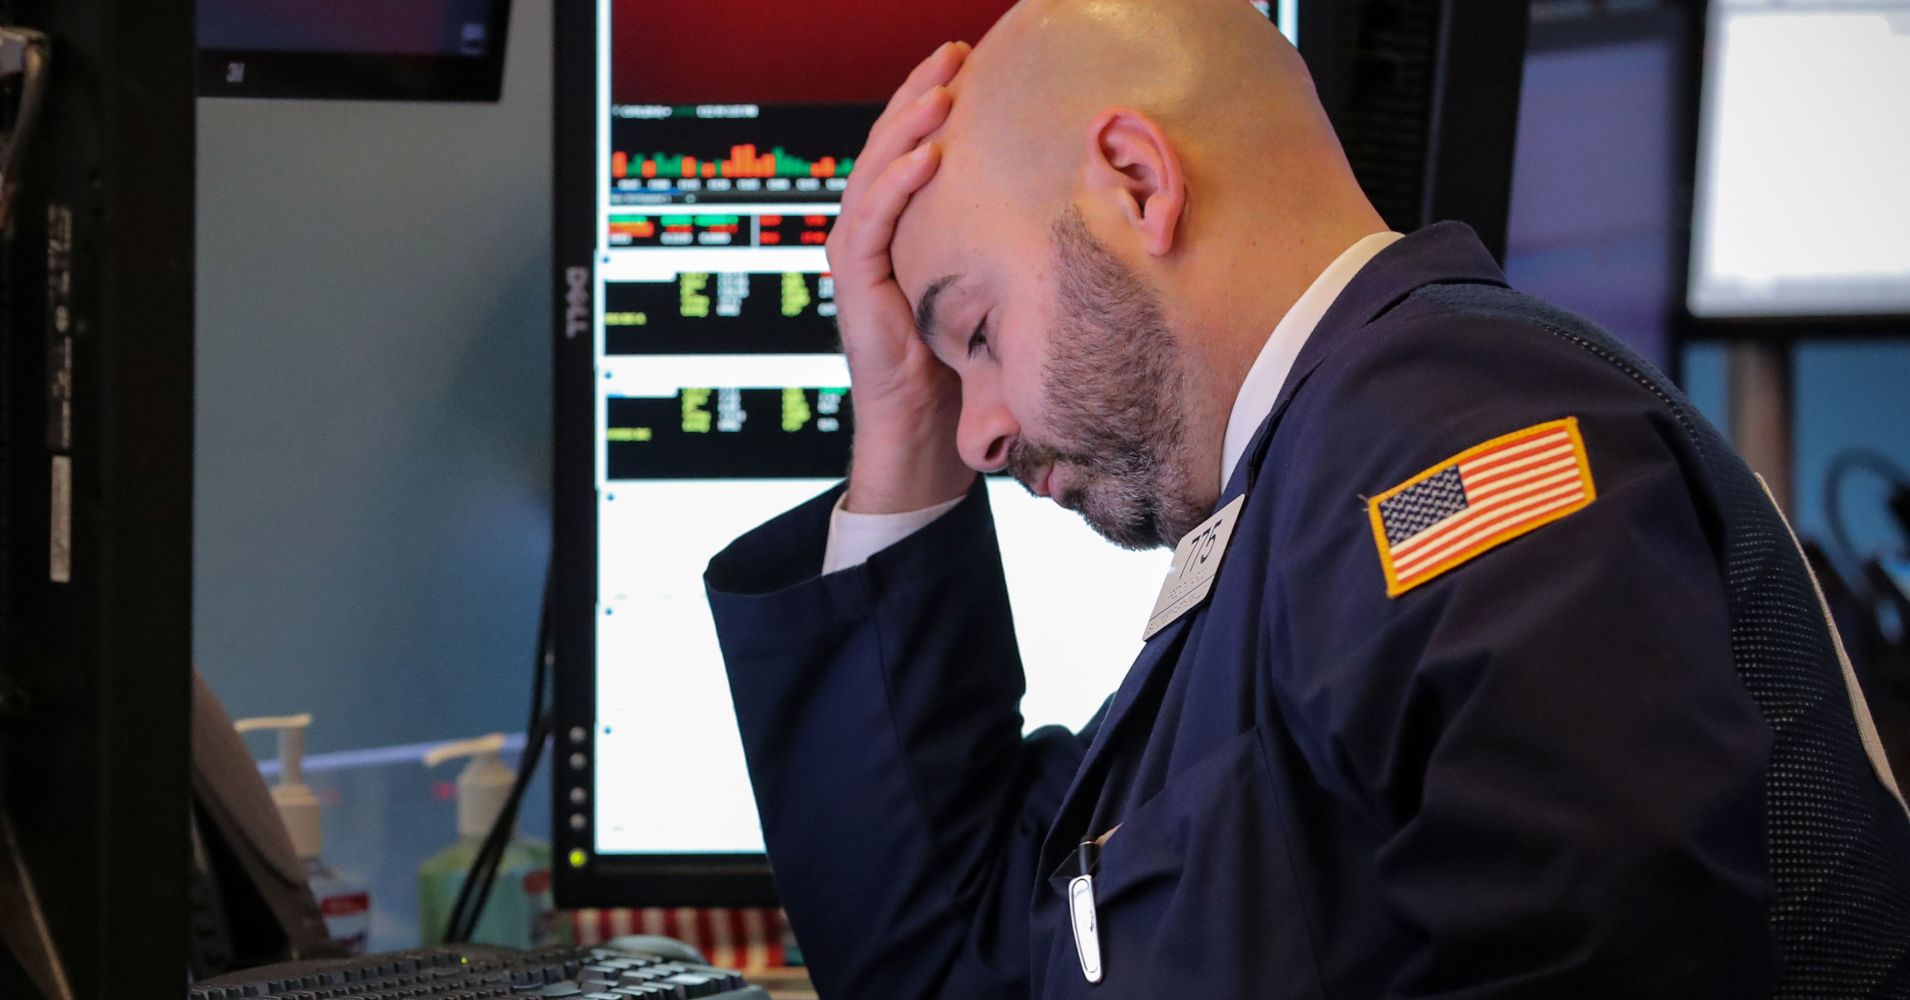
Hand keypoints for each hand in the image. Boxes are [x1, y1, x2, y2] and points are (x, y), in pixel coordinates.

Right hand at [828, 41, 976, 513]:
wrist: (925, 429)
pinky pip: (872, 221)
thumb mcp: (991, 289)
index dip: (934, 102)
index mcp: (904, 226)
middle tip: (953, 53)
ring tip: (941, 93)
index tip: (967, 62)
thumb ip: (1006, 247)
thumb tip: (1068, 205)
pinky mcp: (855, 282)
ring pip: (875, 173)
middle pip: (889, 145)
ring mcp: (861, 253)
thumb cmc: (961, 364)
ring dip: (907, 128)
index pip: (913, 148)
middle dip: (920, 94)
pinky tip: (926, 156)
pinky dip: (896, 185)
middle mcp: (876, 231)